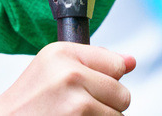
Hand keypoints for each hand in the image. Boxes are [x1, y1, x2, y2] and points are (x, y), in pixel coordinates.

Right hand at [0, 42, 134, 115]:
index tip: (90, 85)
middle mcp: (70, 75)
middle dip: (107, 103)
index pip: (116, 65)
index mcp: (63, 53)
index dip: (108, 78)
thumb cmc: (30, 97)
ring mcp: (75, 105)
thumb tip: (131, 61)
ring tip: (73, 115)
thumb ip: (95, 59)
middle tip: (78, 104)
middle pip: (123, 94)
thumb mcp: (53, 65)